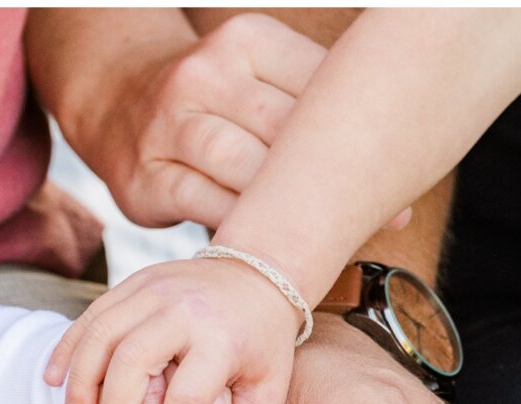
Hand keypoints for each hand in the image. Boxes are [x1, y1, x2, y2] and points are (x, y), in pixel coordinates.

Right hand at [45, 257, 299, 403]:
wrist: (258, 276)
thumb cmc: (262, 342)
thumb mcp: (269, 388)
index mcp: (221, 337)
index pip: (185, 395)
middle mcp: (183, 308)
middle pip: (130, 360)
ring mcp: (154, 288)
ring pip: (100, 334)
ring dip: (80, 382)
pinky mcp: (135, 282)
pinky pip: (90, 315)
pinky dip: (68, 348)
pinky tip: (54, 378)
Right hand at [71, 13, 411, 231]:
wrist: (118, 102)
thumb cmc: (218, 103)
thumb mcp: (260, 79)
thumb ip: (315, 106)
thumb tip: (402, 159)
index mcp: (247, 41)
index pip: (317, 86)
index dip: (360, 132)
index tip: (397, 172)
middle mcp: (204, 75)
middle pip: (285, 132)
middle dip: (333, 179)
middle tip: (381, 216)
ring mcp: (169, 125)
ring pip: (245, 169)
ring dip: (289, 210)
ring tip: (328, 237)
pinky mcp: (145, 176)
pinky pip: (205, 206)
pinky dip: (241, 228)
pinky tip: (267, 245)